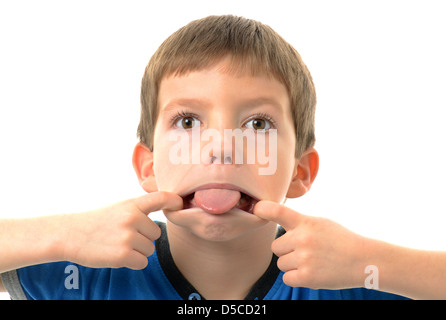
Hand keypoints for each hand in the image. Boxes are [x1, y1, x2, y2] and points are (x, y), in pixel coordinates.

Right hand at [60, 191, 182, 269]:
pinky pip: (142, 262)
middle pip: (156, 234)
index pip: (160, 198)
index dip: (174, 200)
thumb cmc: (98, 222)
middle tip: (123, 235)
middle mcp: (132, 218)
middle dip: (143, 238)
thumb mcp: (119, 208)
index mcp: (132, 205)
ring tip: (117, 244)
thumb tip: (170, 205)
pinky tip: (118, 255)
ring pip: (149, 249)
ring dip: (137, 251)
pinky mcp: (123, 255)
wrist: (70, 234)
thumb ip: (141, 209)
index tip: (179, 204)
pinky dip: (133, 262)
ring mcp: (128, 237)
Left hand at [254, 200, 366, 288]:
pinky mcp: (307, 277)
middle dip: (286, 250)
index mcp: (306, 222)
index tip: (256, 208)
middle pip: (275, 247)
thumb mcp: (320, 223)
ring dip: (292, 264)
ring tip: (312, 261)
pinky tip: (311, 272)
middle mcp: (303, 239)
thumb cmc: (339, 240)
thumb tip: (272, 218)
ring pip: (281, 263)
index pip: (279, 211)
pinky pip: (287, 278)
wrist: (364, 261)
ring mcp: (304, 259)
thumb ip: (298, 222)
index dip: (264, 209)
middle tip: (305, 250)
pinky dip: (296, 277)